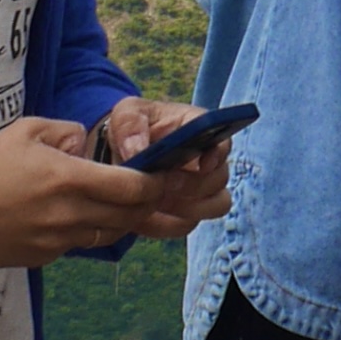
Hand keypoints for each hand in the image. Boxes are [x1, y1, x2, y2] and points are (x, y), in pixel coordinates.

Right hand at [0, 116, 165, 269]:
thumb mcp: (24, 131)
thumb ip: (64, 131)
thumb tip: (84, 141)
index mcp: (69, 179)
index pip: (132, 188)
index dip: (154, 184)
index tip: (159, 174)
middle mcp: (70, 215)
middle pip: (129, 216)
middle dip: (145, 204)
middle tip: (147, 190)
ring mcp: (59, 242)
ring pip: (108, 234)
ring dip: (116, 219)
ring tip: (109, 200)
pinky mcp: (45, 259)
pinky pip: (78, 244)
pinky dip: (84, 230)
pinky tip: (68, 216)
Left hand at [102, 96, 235, 239]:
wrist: (117, 157)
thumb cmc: (130, 130)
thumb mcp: (125, 115)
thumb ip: (130, 125)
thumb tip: (137, 150)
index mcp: (199, 130)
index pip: (223, 142)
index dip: (217, 155)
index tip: (200, 164)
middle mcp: (208, 161)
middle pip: (220, 179)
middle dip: (194, 185)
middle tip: (164, 184)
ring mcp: (200, 190)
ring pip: (215, 206)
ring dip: (187, 207)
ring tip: (154, 201)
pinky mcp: (186, 214)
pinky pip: (186, 225)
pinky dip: (165, 223)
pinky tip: (142, 214)